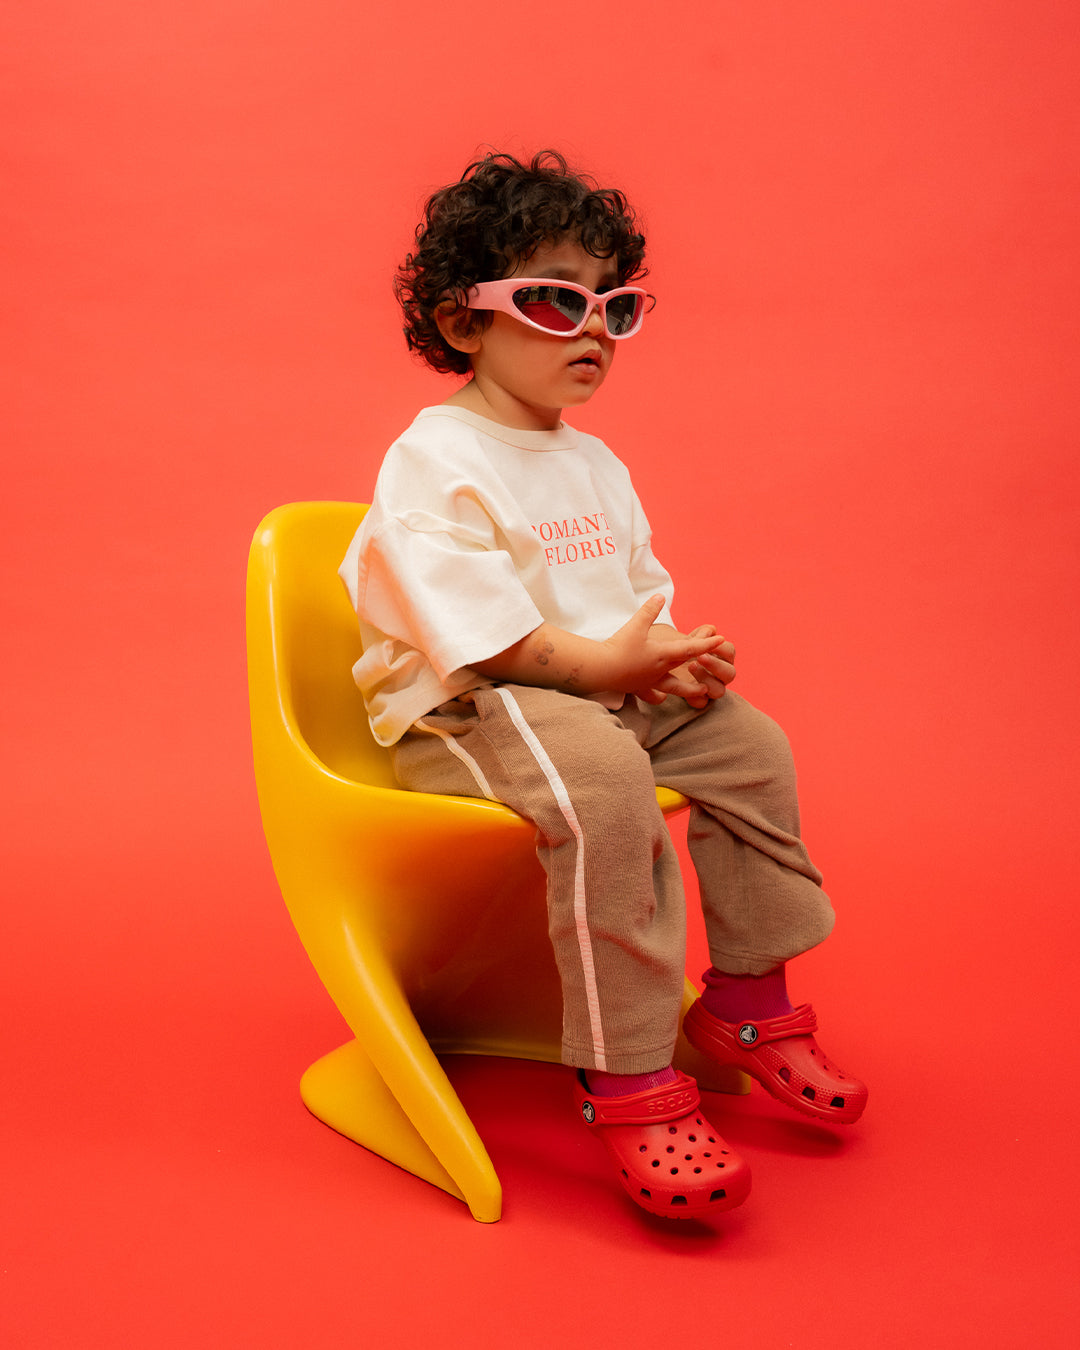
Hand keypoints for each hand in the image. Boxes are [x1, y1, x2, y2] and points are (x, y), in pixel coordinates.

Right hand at [601, 598, 727, 703]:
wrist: (601, 670)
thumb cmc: (619, 647)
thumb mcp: (635, 625)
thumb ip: (649, 610)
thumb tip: (660, 596)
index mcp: (663, 654)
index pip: (690, 648)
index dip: (707, 643)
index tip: (721, 639)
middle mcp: (660, 669)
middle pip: (685, 666)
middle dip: (702, 662)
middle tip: (716, 660)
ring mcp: (649, 681)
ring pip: (675, 686)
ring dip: (689, 689)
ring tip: (701, 691)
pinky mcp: (637, 687)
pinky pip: (651, 695)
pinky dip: (658, 697)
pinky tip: (662, 699)